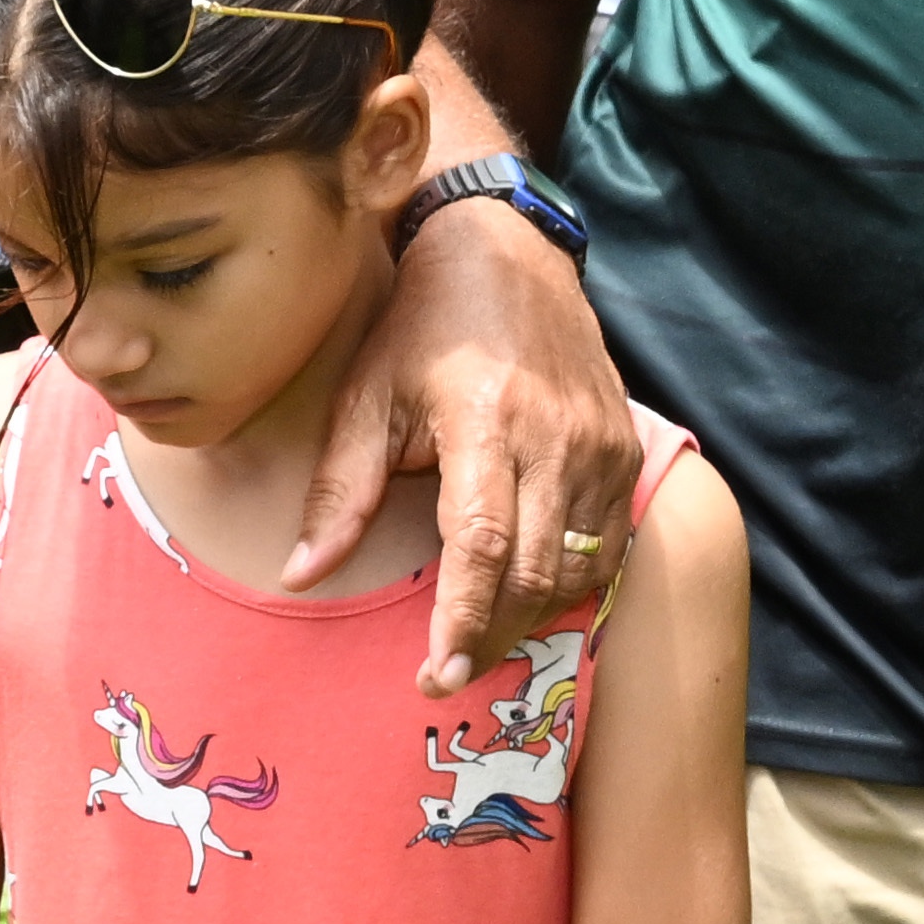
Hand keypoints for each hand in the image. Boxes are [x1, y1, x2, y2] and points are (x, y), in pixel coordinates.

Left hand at [309, 184, 638, 681]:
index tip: (437, 672)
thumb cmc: (423, 324)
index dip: (464, 618)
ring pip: (580, 567)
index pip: (482, 544)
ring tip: (482, 639)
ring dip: (532, 618)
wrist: (507, 250)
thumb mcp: (366, 396)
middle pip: (535, 571)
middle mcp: (554, 436)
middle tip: (447, 673)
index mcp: (485, 420)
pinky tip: (530, 595)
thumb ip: (340, 491)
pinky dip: (574, 583)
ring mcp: (600, 444)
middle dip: (493, 637)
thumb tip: (299, 575)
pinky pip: (610, 543)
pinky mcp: (624, 447)